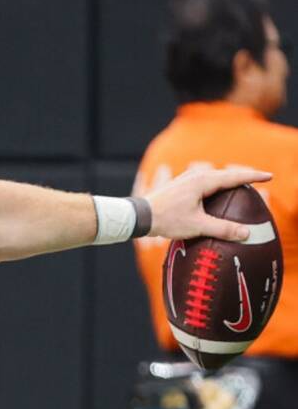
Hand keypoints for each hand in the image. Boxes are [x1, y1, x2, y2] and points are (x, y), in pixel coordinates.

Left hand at [147, 166, 272, 240]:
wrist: (139, 216)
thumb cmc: (166, 220)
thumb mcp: (197, 226)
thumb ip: (222, 229)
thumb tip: (246, 233)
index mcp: (203, 181)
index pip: (235, 176)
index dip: (253, 176)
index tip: (269, 176)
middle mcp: (196, 175)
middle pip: (226, 174)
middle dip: (243, 177)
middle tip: (259, 181)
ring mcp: (187, 179)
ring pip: (214, 178)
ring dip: (228, 181)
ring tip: (241, 186)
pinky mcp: (180, 186)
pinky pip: (204, 182)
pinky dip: (215, 186)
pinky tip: (215, 195)